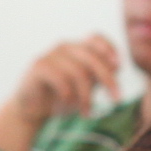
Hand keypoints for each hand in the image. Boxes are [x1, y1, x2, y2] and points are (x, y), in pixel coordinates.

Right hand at [0, 35, 121, 150]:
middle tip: (117, 99)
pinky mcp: (38, 66)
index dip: (110, 49)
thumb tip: (116, 69)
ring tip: (87, 112)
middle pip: (92, 58)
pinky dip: (69, 95)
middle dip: (107, 80)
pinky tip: (68, 106)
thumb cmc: (60, 96)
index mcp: (76, 47)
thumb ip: (98, 75)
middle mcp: (64, 47)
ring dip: (86, 96)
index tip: (119, 68)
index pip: (96, 38)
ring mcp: (50, 54)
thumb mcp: (84, 86)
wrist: (31, 109)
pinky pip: (61, 79)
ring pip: (78, 72)